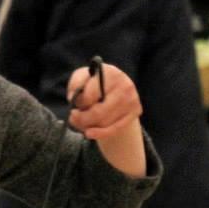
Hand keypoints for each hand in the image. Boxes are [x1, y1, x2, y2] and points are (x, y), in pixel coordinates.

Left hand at [66, 63, 145, 177]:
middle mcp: (125, 85)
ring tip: (83, 122)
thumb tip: (73, 98)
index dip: (79, 104)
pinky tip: (89, 133)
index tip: (74, 106)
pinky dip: (99, 134)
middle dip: (82, 119)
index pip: (90, 96)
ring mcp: (132, 100)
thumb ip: (75, 85)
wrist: (114, 89)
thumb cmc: (93, 84)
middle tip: (73, 119)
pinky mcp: (135, 112)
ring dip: (89, 126)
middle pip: (98, 113)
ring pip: (105, 123)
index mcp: (110, 73)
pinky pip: (114, 129)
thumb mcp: (81, 79)